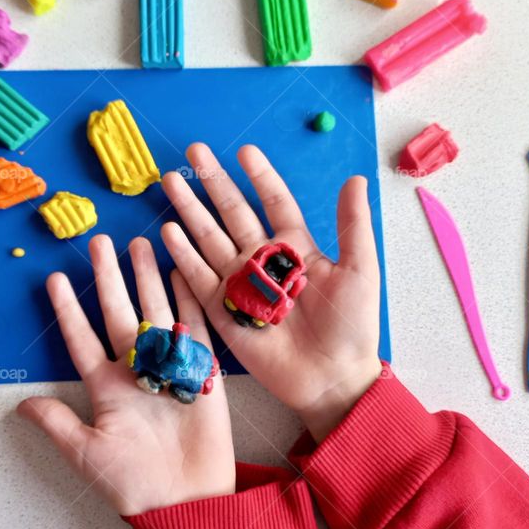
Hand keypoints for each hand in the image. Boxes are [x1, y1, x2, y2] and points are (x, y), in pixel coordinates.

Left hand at [18, 234, 234, 515]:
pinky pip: (192, 327)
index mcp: (105, 386)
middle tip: (100, 242)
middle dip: (108, 277)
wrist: (186, 500)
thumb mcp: (86, 453)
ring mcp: (168, 365)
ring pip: (154, 310)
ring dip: (146, 278)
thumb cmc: (133, 482)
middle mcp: (134, 369)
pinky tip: (179, 273)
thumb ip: (57, 424)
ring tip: (140, 244)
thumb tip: (19, 405)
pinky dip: (187, 299)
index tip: (53, 279)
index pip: (81, 338)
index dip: (67, 309)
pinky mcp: (200, 370)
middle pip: (118, 311)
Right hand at [161, 143, 382, 441]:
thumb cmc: (351, 326)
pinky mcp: (223, 311)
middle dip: (213, 182)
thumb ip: (352, 225)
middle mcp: (262, 260)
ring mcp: (240, 284)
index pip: (273, 201)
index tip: (244, 150)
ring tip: (170, 181)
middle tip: (194, 151)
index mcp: (296, 247)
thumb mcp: (359, 270)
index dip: (259, 176)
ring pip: (209, 238)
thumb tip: (355, 178)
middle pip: (232, 213)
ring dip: (190, 210)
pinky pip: (199, 277)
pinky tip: (168, 230)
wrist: (332, 378)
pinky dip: (183, 254)